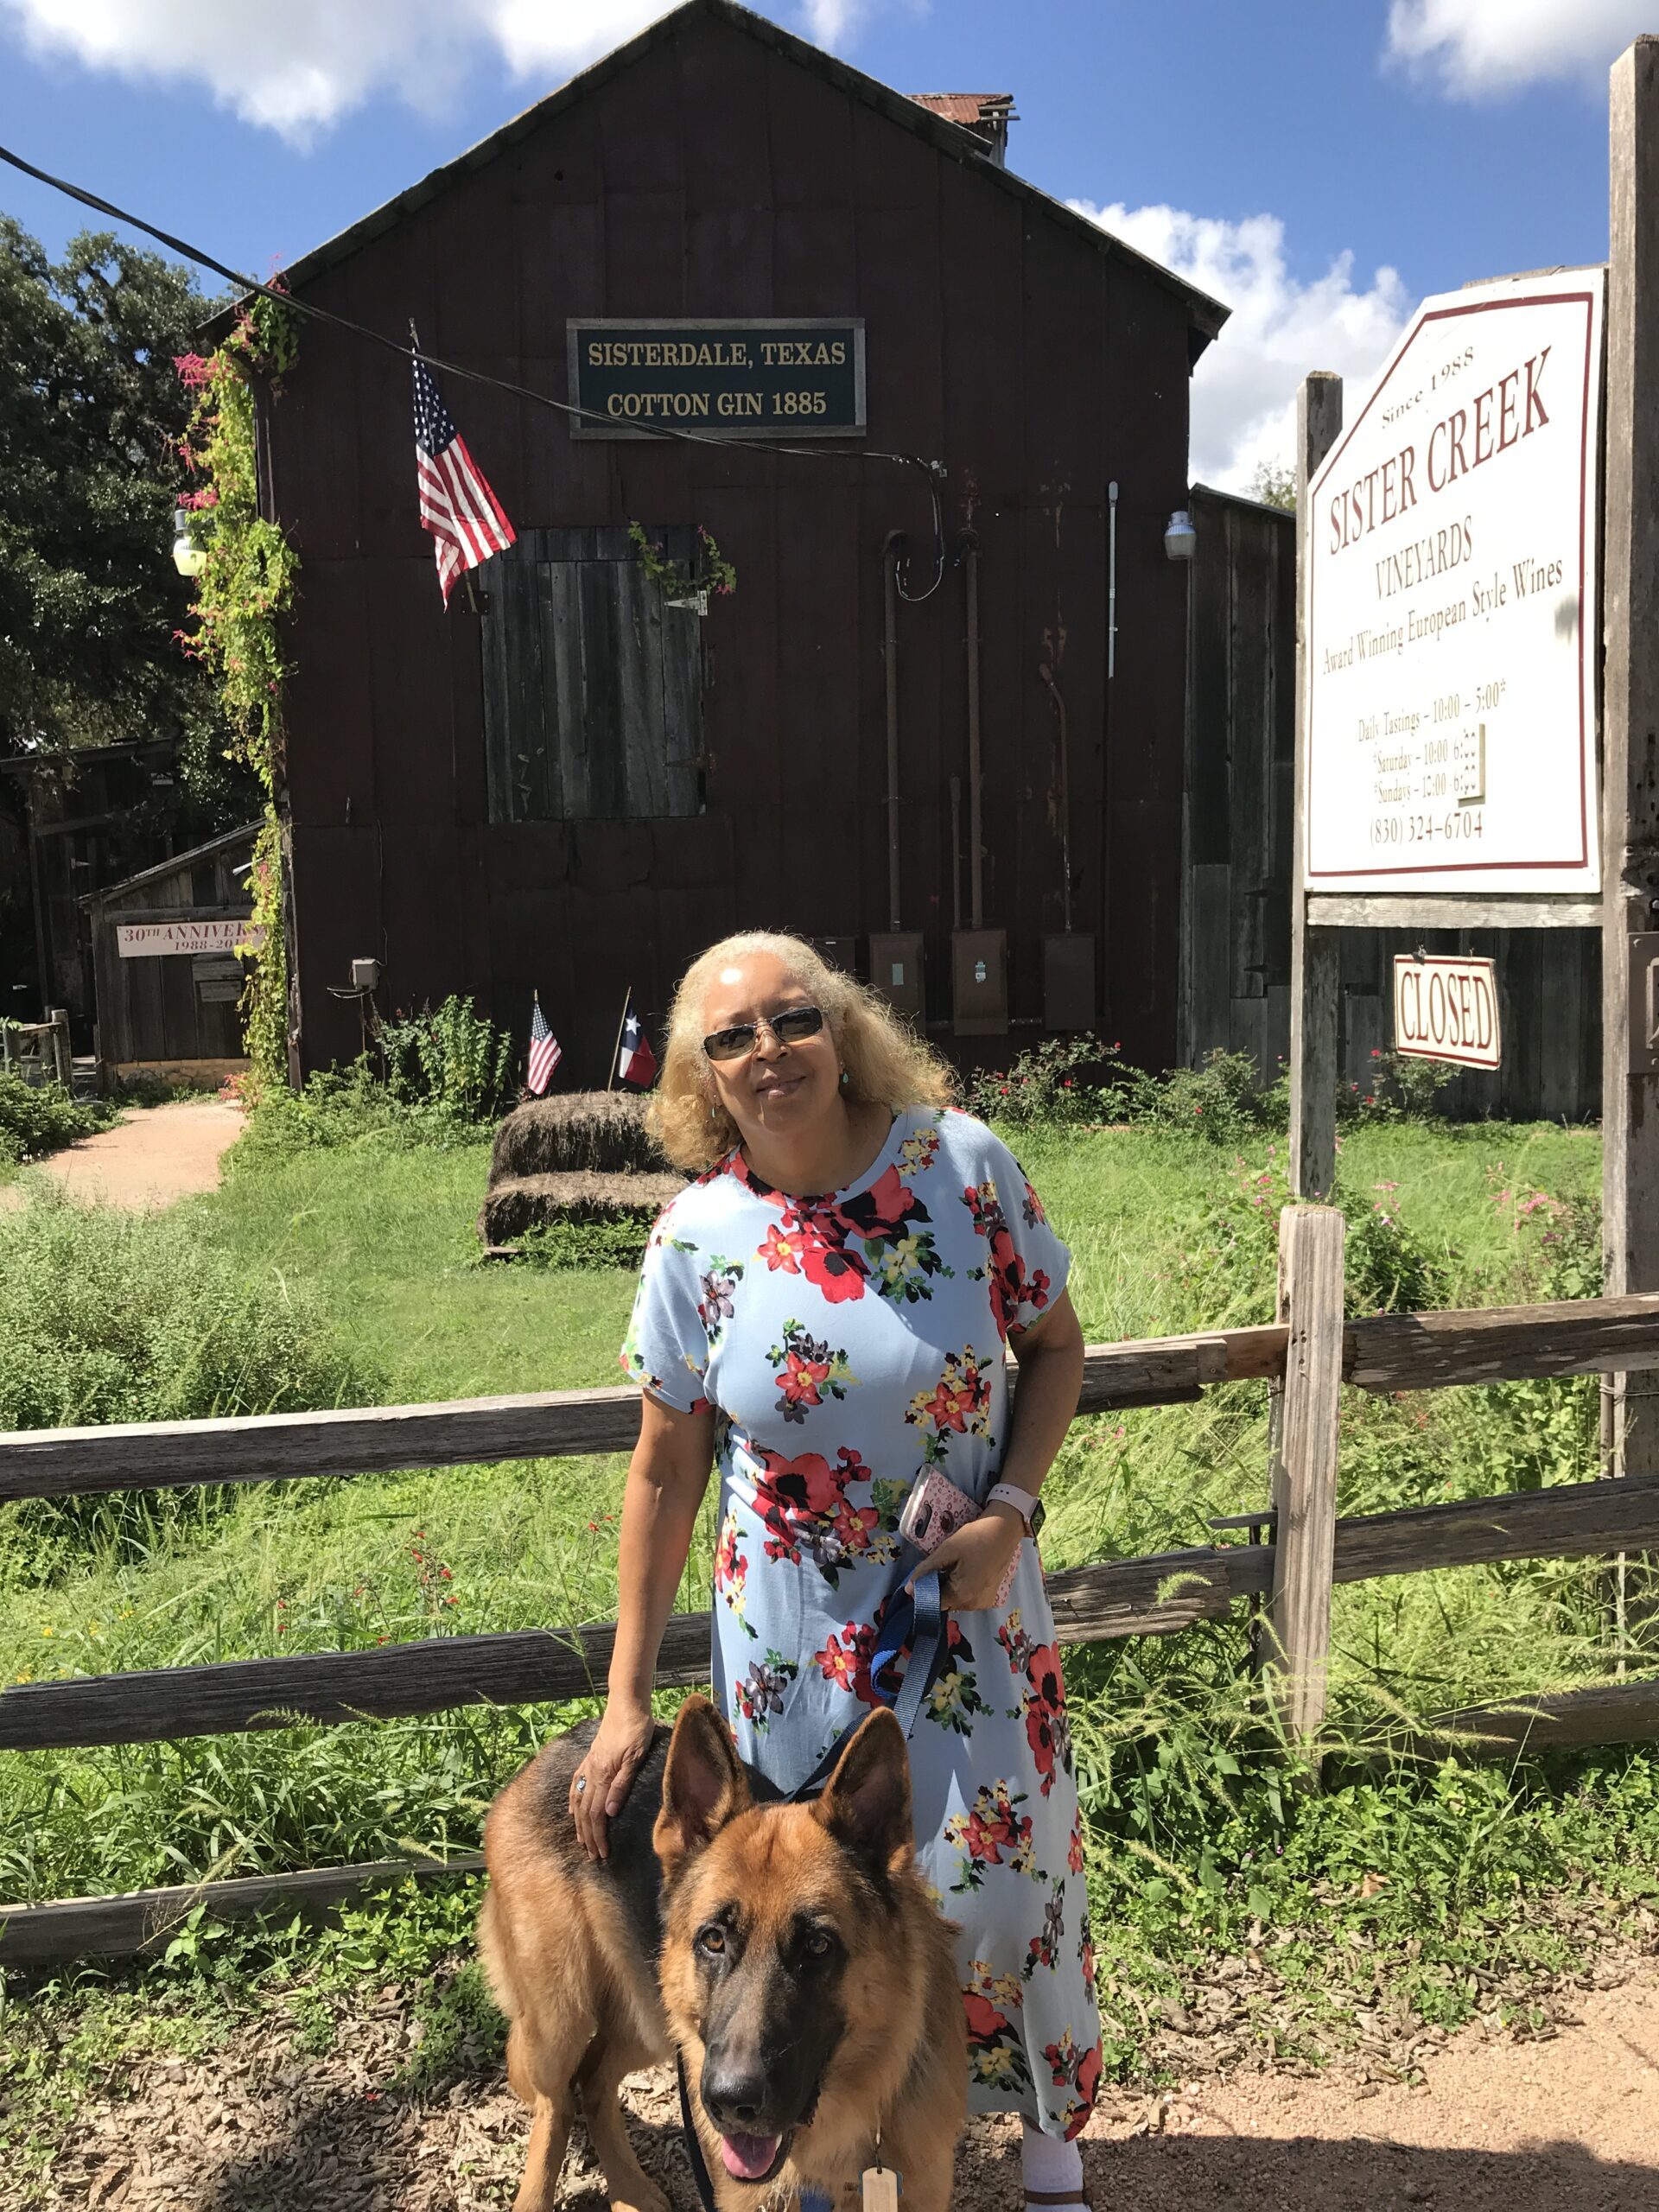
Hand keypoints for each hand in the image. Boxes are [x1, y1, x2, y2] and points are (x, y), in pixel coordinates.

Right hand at [570, 1699, 655, 1860]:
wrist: (626, 1704)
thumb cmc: (636, 1729)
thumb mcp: (635, 1757)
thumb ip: (622, 1785)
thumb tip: (609, 1813)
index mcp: (604, 1776)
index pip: (597, 1814)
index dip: (598, 1836)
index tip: (602, 1854)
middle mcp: (592, 1773)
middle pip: (586, 1812)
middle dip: (589, 1836)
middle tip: (593, 1856)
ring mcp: (589, 1765)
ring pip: (579, 1801)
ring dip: (580, 1824)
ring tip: (582, 1841)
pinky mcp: (590, 1758)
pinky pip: (577, 1784)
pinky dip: (573, 1800)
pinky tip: (573, 1810)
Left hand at [913, 1504, 1022, 1612]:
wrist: (1005, 1529)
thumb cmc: (976, 1538)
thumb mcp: (947, 1551)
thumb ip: (926, 1571)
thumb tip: (908, 1589)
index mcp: (963, 1597)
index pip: (933, 1603)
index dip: (924, 1590)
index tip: (923, 1574)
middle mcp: (974, 1605)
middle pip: (946, 1602)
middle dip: (938, 1587)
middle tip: (941, 1565)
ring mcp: (984, 1602)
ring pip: (957, 1599)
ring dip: (950, 1586)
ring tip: (954, 1565)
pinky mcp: (990, 1596)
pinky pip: (969, 1596)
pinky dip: (962, 1586)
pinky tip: (964, 1569)